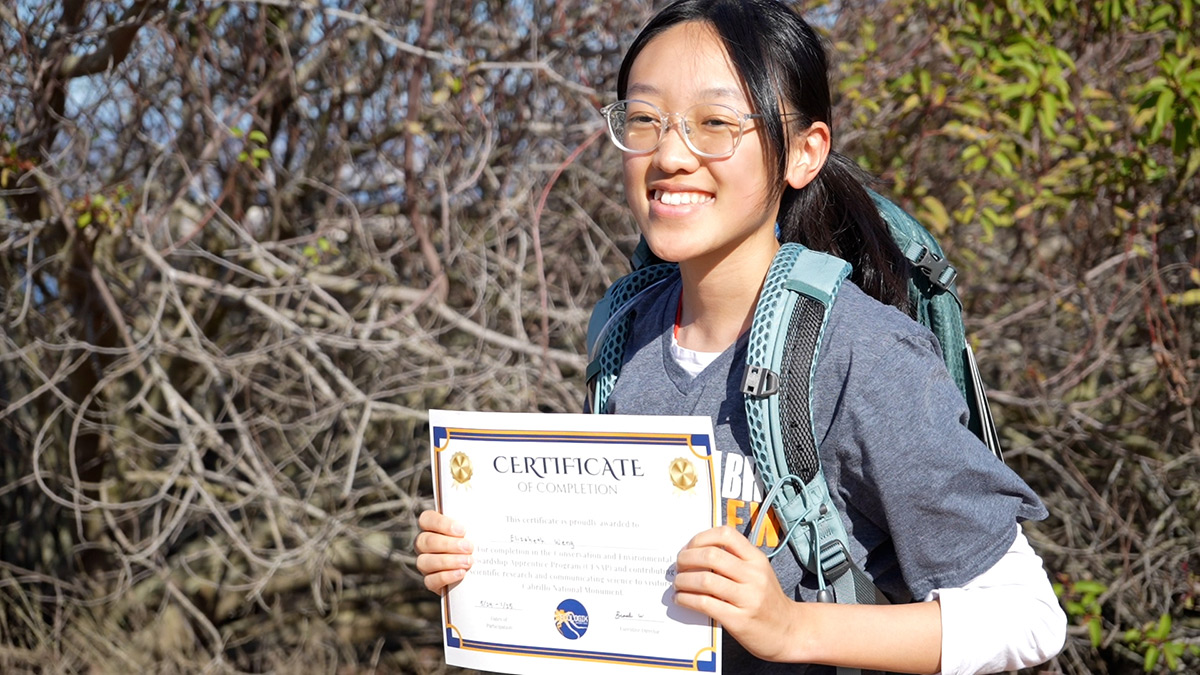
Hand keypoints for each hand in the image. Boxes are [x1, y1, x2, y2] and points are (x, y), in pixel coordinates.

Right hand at [415, 510, 473, 593]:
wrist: (480, 572)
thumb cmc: (477, 543)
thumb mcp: (477, 530)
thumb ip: (477, 522)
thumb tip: (492, 519)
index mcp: (432, 527)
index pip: (427, 519)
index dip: (441, 523)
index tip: (462, 530)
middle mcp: (424, 545)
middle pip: (425, 541)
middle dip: (448, 544)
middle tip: (469, 547)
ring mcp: (425, 564)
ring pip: (424, 561)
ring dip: (447, 561)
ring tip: (468, 561)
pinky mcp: (431, 582)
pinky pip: (430, 581)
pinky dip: (445, 577)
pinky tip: (461, 573)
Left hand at [672, 525, 799, 661]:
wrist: (788, 632)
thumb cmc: (767, 601)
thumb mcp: (758, 573)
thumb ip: (735, 561)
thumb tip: (696, 553)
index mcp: (757, 559)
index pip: (726, 534)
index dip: (701, 537)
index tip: (689, 547)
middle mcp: (754, 575)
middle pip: (711, 555)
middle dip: (686, 558)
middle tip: (678, 566)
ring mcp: (748, 598)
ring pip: (705, 579)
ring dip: (683, 580)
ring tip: (678, 584)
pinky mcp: (739, 619)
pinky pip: (705, 603)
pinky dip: (687, 599)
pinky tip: (682, 599)